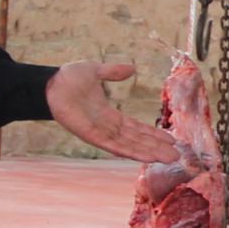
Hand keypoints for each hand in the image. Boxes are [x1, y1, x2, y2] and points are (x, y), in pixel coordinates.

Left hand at [42, 57, 181, 161]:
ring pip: (131, 146)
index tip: (171, 139)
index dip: (153, 134)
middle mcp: (107, 127)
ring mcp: (100, 133)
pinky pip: (116, 146)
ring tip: (170, 159)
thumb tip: (132, 68)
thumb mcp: (96, 70)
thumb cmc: (68, 78)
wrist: (50, 83)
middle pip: (138, 140)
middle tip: (178, 155)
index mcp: (109, 114)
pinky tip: (146, 157)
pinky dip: (132, 152)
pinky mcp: (92, 136)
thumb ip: (113, 72)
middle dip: (157, 148)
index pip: (136, 128)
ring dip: (150, 152)